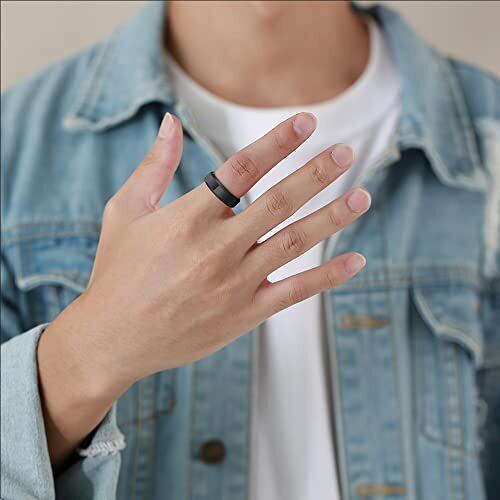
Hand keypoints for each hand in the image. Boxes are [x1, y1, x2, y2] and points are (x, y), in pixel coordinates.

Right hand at [37, 112, 370, 464]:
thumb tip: (171, 121)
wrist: (113, 339)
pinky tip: (356, 260)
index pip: (242, 168)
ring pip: (294, 242)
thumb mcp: (124, 212)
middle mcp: (217, 247)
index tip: (308, 122)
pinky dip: (327, 277)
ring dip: (331, 217)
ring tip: (362, 196)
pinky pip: (294, 292)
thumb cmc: (116, 272)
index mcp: (188, 217)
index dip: (278, 142)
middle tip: (345, 152)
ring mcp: (235, 283)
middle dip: (316, 174)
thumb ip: (154, 166)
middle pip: (278, 201)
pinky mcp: (245, 314)